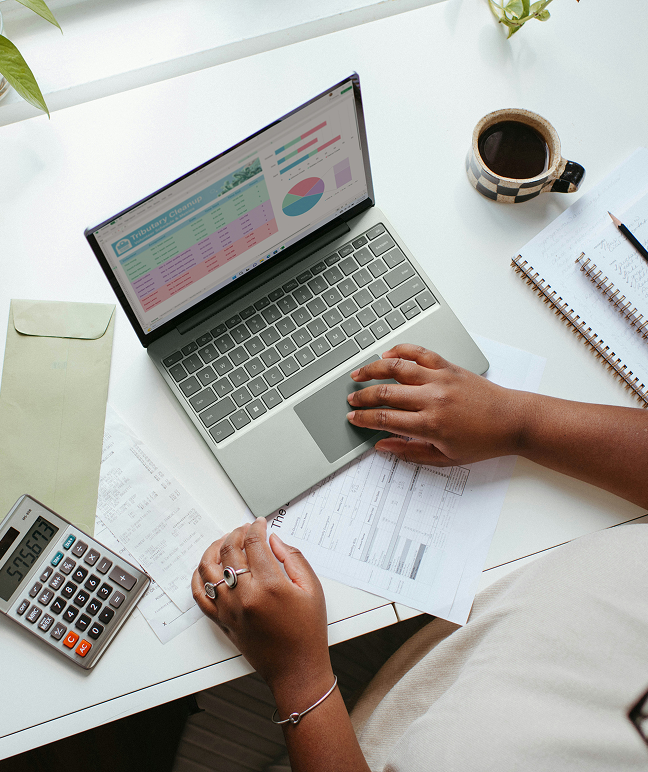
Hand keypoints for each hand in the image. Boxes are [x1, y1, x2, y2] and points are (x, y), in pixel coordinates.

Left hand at [192, 517, 331, 692]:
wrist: (296, 670)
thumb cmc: (308, 632)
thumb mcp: (312, 589)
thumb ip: (293, 558)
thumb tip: (274, 540)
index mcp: (270, 586)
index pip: (254, 543)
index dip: (256, 527)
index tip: (260, 523)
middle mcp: (244, 596)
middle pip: (229, 551)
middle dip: (236, 533)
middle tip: (245, 529)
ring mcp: (229, 609)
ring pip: (208, 569)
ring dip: (214, 549)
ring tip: (225, 542)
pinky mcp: (221, 621)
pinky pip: (199, 595)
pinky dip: (198, 577)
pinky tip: (207, 568)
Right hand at [346, 344, 528, 465]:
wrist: (512, 421)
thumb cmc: (483, 442)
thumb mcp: (445, 458)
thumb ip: (410, 452)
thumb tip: (382, 446)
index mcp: (430, 425)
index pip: (385, 419)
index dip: (364, 418)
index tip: (353, 418)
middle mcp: (432, 399)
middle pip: (385, 393)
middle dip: (362, 396)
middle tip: (351, 399)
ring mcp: (440, 379)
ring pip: (397, 368)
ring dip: (373, 369)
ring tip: (358, 373)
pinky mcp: (449, 367)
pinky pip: (420, 353)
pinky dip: (401, 350)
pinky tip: (387, 355)